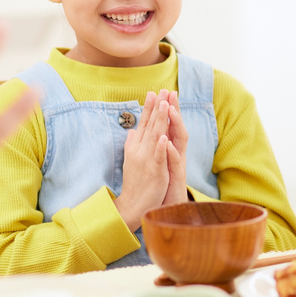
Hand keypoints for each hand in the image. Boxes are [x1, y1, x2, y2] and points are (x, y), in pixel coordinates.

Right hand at [116, 90, 171, 229]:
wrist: (133, 205)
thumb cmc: (135, 183)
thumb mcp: (131, 160)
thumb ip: (131, 144)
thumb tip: (131, 131)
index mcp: (135, 147)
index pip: (143, 124)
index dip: (148, 108)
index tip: (152, 92)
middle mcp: (139, 150)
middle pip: (150, 125)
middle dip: (157, 107)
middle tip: (162, 90)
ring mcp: (147, 160)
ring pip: (155, 136)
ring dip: (159, 120)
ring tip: (164, 104)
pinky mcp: (155, 171)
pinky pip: (158, 156)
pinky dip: (161, 146)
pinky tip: (164, 136)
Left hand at [163, 91, 188, 204]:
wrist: (164, 208)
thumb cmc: (160, 185)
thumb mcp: (156, 163)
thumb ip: (154, 147)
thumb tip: (148, 133)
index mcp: (168, 149)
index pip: (168, 125)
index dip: (166, 109)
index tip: (163, 92)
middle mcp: (176, 153)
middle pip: (177, 128)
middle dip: (174, 110)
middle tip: (171, 93)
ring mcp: (178, 164)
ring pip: (179, 142)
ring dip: (175, 126)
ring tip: (170, 111)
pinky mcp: (177, 177)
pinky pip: (175, 162)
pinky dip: (171, 152)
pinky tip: (167, 143)